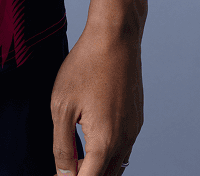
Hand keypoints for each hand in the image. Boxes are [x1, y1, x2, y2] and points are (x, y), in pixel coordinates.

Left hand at [50, 0, 146, 175]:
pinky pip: (125, 147)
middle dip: (86, 175)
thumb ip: (62, 145)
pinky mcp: (137, 118)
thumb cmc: (85, 67)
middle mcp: (125, 141)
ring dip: (98, 167)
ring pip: (118, 164)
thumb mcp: (62, 106)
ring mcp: (134, 130)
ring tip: (77, 157)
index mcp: (105, 142)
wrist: (115, 37)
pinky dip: (109, 153)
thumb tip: (64, 174)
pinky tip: (94, 141)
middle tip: (64, 167)